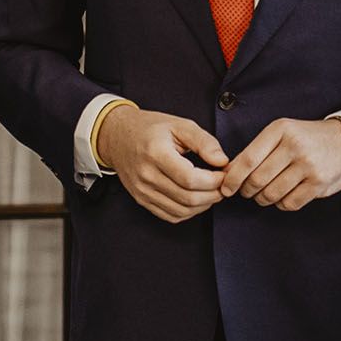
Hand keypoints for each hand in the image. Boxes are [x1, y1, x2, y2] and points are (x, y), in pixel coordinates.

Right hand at [97, 105, 228, 223]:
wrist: (117, 137)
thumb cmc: (149, 129)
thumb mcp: (179, 124)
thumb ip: (204, 141)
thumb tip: (222, 161)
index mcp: (156, 153)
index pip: (190, 178)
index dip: (213, 180)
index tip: (223, 173)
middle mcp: (146, 175)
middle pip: (188, 198)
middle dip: (213, 194)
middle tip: (223, 184)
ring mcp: (142, 191)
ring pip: (181, 211)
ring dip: (204, 205)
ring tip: (212, 191)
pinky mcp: (142, 200)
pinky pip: (171, 216)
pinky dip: (189, 212)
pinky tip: (197, 199)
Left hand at [222, 117, 340, 210]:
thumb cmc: (307, 139)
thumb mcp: (282, 133)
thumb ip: (257, 150)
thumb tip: (228, 172)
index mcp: (280, 130)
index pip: (248, 159)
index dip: (233, 178)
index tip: (226, 188)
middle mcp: (294, 146)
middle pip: (257, 179)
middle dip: (247, 191)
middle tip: (247, 192)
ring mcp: (308, 165)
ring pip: (271, 193)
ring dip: (263, 199)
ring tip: (264, 194)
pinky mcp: (319, 183)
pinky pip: (289, 203)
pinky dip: (281, 204)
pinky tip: (283, 196)